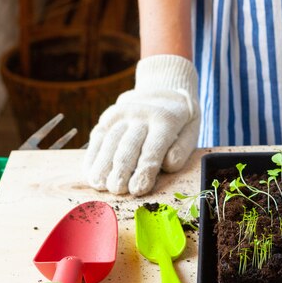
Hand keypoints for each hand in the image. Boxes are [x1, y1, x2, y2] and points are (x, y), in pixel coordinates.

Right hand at [84, 55, 199, 194]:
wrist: (163, 92)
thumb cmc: (180, 122)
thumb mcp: (190, 132)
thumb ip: (182, 149)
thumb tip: (168, 165)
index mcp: (165, 120)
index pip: (153, 149)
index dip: (145, 171)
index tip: (137, 190)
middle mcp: (141, 114)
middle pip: (127, 147)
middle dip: (121, 171)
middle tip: (117, 191)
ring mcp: (122, 114)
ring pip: (109, 142)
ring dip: (103, 166)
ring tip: (100, 186)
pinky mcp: (108, 117)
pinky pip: (97, 138)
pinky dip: (93, 157)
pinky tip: (91, 174)